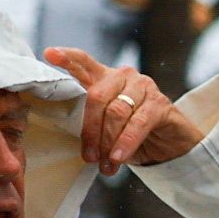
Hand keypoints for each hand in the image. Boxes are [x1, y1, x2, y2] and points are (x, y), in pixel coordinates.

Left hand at [44, 47, 199, 171]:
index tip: (49, 54)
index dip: (67, 58)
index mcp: (105, 79)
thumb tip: (70, 136)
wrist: (169, 147)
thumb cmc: (131, 134)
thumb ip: (90, 123)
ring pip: (116, 111)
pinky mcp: (160, 103)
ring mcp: (144, 87)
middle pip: (97, 96)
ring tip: (105, 164)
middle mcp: (124, 77)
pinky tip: (119, 157)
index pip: (84, 62)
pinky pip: (138, 123)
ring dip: (108, 141)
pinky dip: (126, 142)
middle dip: (90, 130)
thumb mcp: (106, 127)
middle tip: (88, 156)